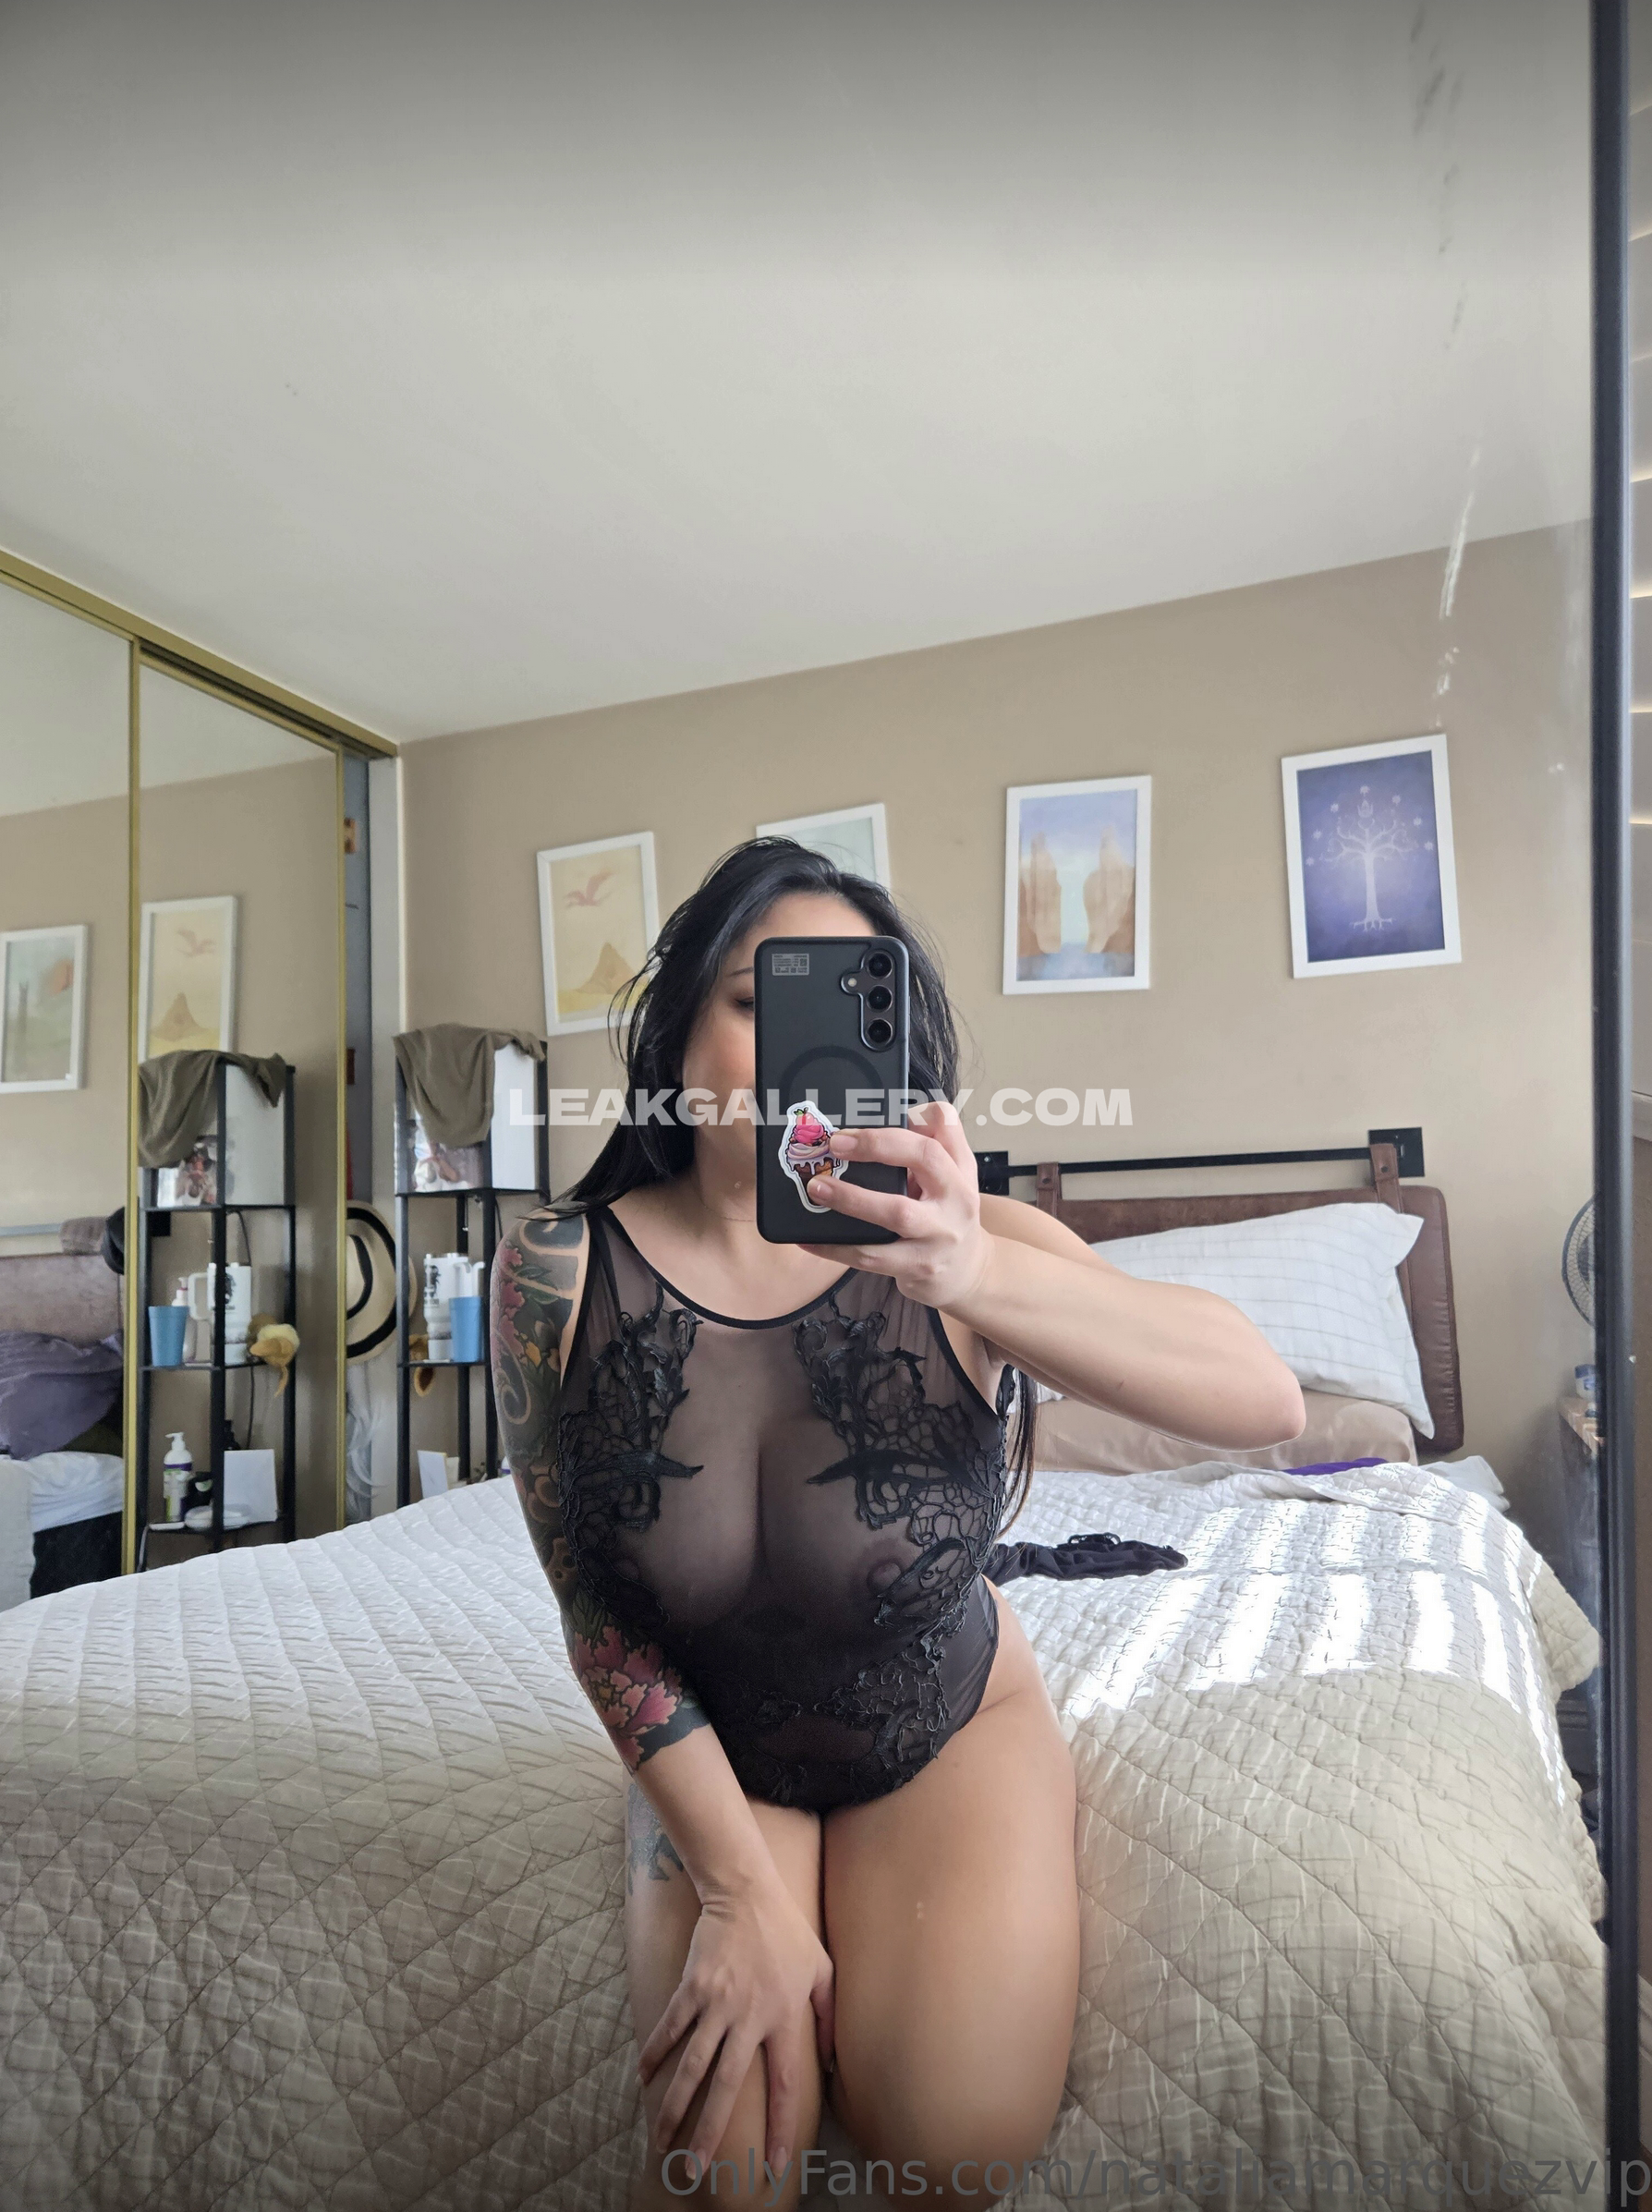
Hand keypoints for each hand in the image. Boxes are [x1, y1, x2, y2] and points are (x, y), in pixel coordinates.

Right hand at [637, 1868, 834, 2176]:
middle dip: (708, 2132)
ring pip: (692, 2066)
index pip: (785, 2085)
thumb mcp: (821, 1970)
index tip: (773, 2165)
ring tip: (660, 2139)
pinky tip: (642, 2079)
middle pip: (727, 2088)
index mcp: (783, 2018)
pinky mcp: (692, 1987)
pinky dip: (654, 2053)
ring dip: (673, 2105)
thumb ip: (828, 2017)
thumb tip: (830, 2061)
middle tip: (692, 2168)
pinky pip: (670, 2028)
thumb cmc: (787, 1931)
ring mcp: (716, 2003)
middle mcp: (748, 2018)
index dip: (780, 2127)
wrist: (746, 1891)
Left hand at [800, 1097, 993, 1309]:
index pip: (942, 1129)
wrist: (968, 1272)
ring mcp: (940, 1236)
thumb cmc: (947, 1216)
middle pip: (924, 1159)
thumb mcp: (950, 1178)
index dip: (905, 1120)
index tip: (862, 1123)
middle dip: (877, 1146)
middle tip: (835, 1144)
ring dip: (851, 1198)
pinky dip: (836, 1248)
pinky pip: (871, 1256)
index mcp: (960, 1170)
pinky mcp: (919, 1267)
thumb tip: (888, 1118)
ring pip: (896, 1212)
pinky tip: (810, 1240)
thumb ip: (929, 1146)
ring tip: (816, 1189)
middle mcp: (957, 1199)